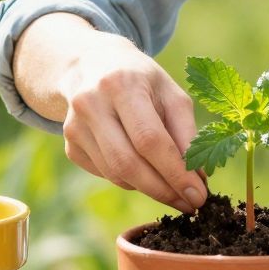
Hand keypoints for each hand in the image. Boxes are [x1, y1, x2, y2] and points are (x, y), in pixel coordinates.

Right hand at [48, 31, 206, 213]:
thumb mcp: (171, 93)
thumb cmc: (142, 81)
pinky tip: (144, 168)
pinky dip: (130, 180)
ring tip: (172, 187)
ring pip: (116, 174)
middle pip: (128, 163)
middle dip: (162, 190)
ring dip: (149, 188)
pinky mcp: (70, 144)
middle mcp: (92, 104)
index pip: (149, 139)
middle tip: (189, 204)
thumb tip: (199, 177)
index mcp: (122, 84)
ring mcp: (75, 126)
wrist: (92, 65)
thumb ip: (187, 132)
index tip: (198, 195)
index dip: (175, 172)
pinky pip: (105, 174)